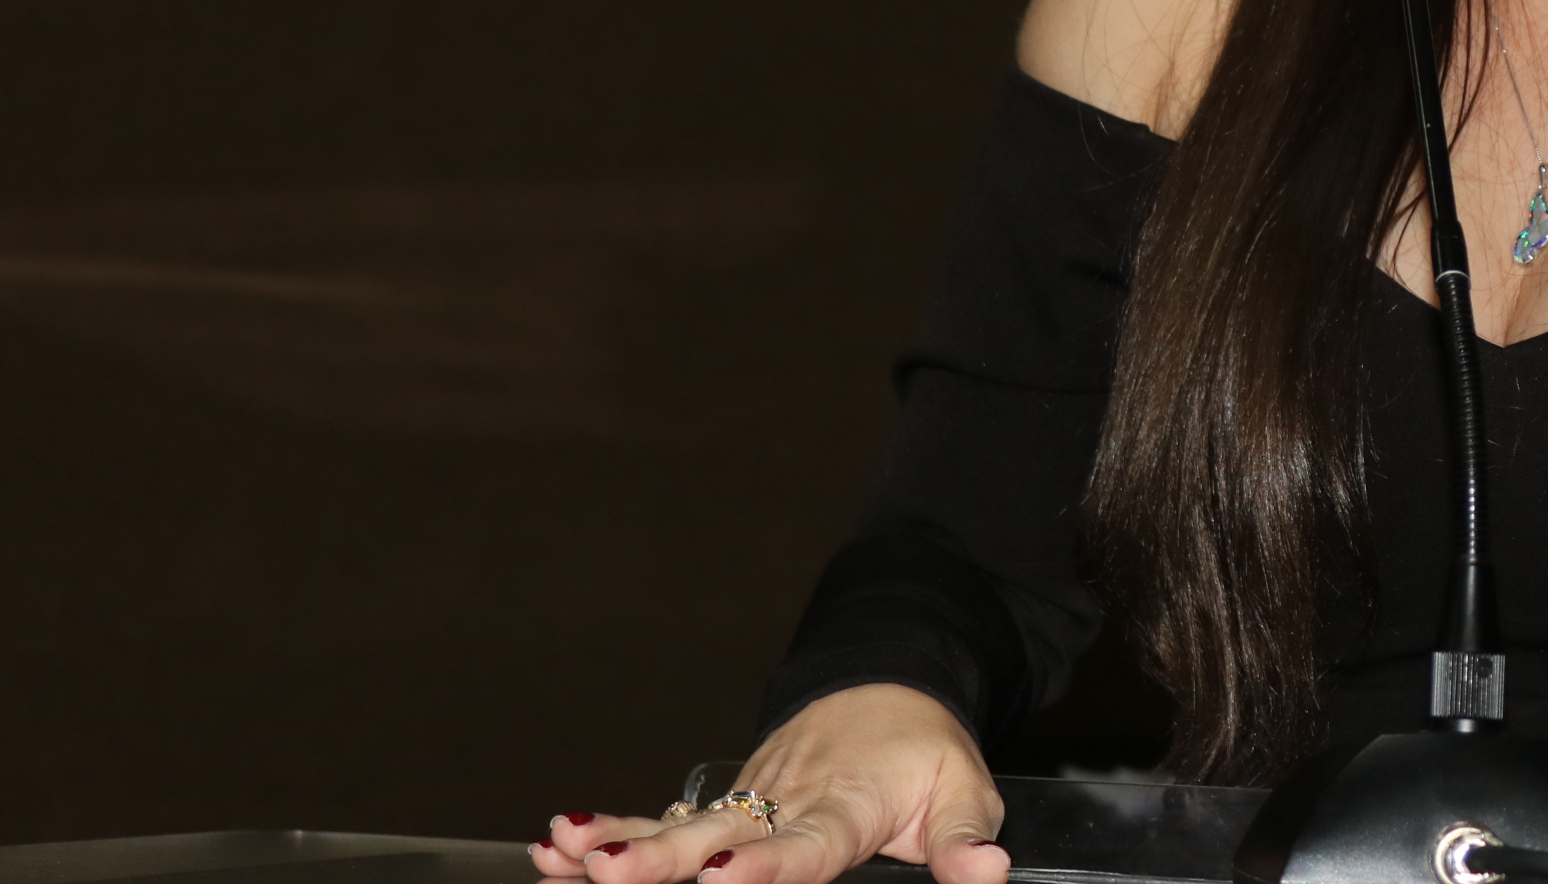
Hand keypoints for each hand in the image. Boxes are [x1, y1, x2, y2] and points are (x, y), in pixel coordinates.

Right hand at [533, 684, 1006, 883]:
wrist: (889, 683)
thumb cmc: (923, 749)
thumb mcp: (964, 793)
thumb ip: (965, 842)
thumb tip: (989, 874)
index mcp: (848, 802)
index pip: (806, 839)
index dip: (765, 860)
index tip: (724, 874)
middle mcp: (786, 797)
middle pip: (718, 832)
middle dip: (662, 856)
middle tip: (610, 872)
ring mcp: (747, 797)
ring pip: (678, 823)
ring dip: (622, 840)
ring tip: (566, 852)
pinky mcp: (725, 802)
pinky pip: (663, 819)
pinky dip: (613, 829)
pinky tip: (558, 846)